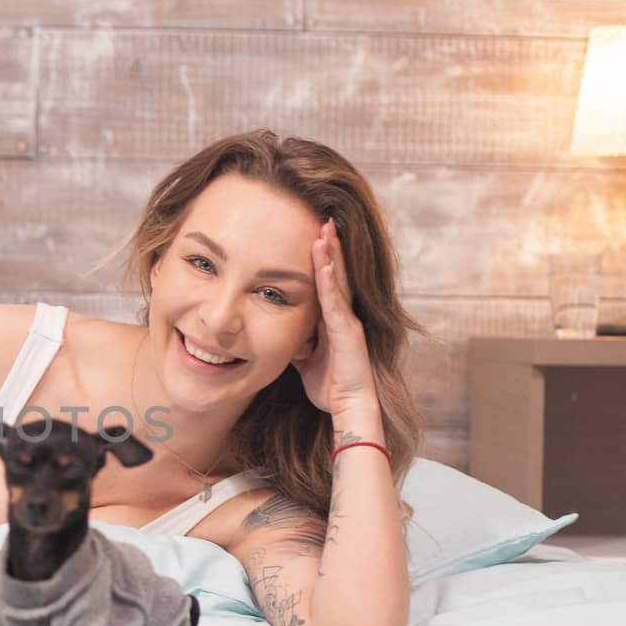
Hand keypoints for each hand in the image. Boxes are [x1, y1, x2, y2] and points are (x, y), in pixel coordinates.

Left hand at [291, 219, 378, 415]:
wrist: (348, 406)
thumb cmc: (329, 384)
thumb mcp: (303, 357)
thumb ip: (294, 340)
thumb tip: (276, 329)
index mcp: (332, 319)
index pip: (325, 282)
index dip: (322, 259)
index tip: (313, 234)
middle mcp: (343, 315)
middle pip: (336, 274)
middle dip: (329, 247)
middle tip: (324, 219)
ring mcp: (348, 321)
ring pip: (339, 282)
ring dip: (332, 256)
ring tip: (326, 230)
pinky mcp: (349, 332)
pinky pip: (337, 303)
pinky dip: (331, 283)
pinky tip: (326, 265)